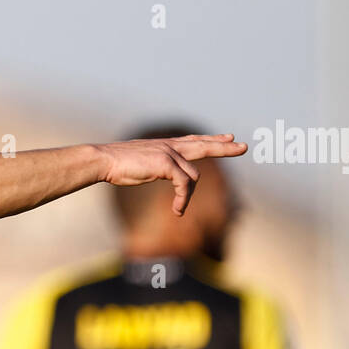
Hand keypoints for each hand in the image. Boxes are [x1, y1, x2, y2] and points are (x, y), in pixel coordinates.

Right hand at [94, 133, 248, 214]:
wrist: (104, 160)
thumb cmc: (117, 165)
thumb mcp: (141, 164)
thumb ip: (157, 165)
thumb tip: (166, 173)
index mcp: (165, 144)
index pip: (194, 140)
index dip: (211, 140)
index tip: (228, 138)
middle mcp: (170, 145)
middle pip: (204, 145)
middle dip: (225, 148)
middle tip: (244, 146)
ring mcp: (169, 153)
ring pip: (193, 176)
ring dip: (187, 196)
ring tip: (177, 209)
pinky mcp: (166, 163)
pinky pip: (184, 184)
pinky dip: (183, 200)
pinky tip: (177, 210)